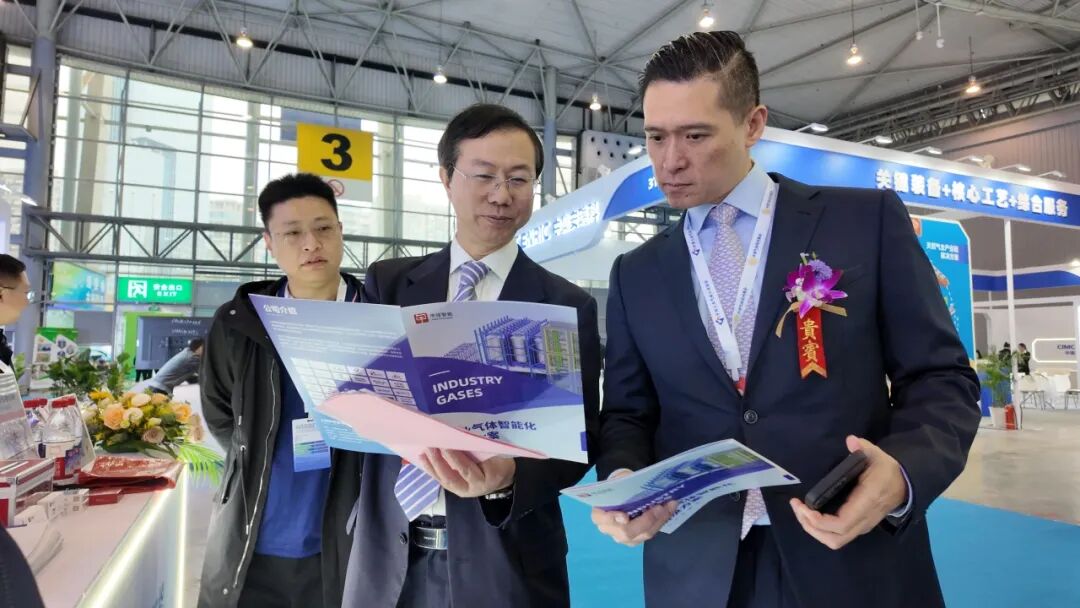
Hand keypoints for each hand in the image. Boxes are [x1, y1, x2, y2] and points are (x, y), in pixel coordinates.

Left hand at [418, 448, 515, 497]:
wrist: (503, 479)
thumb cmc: (501, 463)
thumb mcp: (498, 455)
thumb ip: (482, 449)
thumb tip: (463, 436)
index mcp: (484, 479)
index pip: (466, 469)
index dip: (454, 458)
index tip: (445, 444)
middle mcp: (471, 489)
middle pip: (451, 477)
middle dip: (438, 462)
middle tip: (430, 447)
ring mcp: (462, 491)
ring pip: (443, 480)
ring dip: (431, 466)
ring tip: (423, 452)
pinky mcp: (455, 489)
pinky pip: (442, 480)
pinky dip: (431, 469)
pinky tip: (424, 459)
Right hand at [591, 470, 677, 546]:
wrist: (623, 490)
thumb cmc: (619, 485)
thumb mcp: (618, 481)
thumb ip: (623, 486)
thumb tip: (637, 486)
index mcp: (598, 514)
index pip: (601, 519)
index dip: (612, 519)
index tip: (624, 516)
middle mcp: (609, 529)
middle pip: (626, 532)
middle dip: (645, 520)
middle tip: (658, 507)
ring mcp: (623, 537)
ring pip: (642, 535)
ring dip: (658, 520)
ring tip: (669, 506)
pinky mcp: (637, 538)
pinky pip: (650, 533)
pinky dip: (661, 521)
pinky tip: (669, 509)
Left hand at [789, 436, 907, 550]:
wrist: (905, 485)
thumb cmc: (887, 471)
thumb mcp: (878, 456)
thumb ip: (864, 447)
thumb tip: (851, 440)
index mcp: (866, 503)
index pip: (841, 524)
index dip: (818, 521)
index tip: (803, 506)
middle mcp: (863, 519)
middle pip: (835, 539)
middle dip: (810, 527)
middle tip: (797, 507)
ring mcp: (862, 526)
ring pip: (835, 541)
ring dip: (814, 530)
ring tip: (801, 512)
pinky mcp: (859, 527)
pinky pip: (838, 536)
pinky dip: (821, 529)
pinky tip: (811, 514)